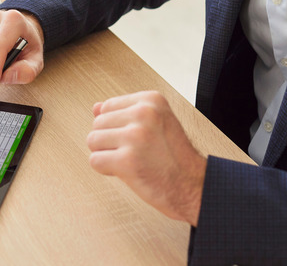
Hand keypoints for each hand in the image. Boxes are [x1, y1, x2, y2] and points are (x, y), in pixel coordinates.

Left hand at [86, 91, 206, 225]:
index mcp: (152, 100)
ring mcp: (135, 136)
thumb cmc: (174, 157)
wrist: (194, 187)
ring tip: (132, 160)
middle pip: (98, 123)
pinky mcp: (127, 161)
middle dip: (110, 141)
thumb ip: (124, 112)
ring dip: (107, 155)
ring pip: (93, 140)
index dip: (117, 126)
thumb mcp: (156, 123)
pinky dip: (106, 170)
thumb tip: (96, 107)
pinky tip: (128, 171)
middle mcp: (144, 114)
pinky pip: (95, 161)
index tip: (138, 138)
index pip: (108, 107)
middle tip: (136, 152)